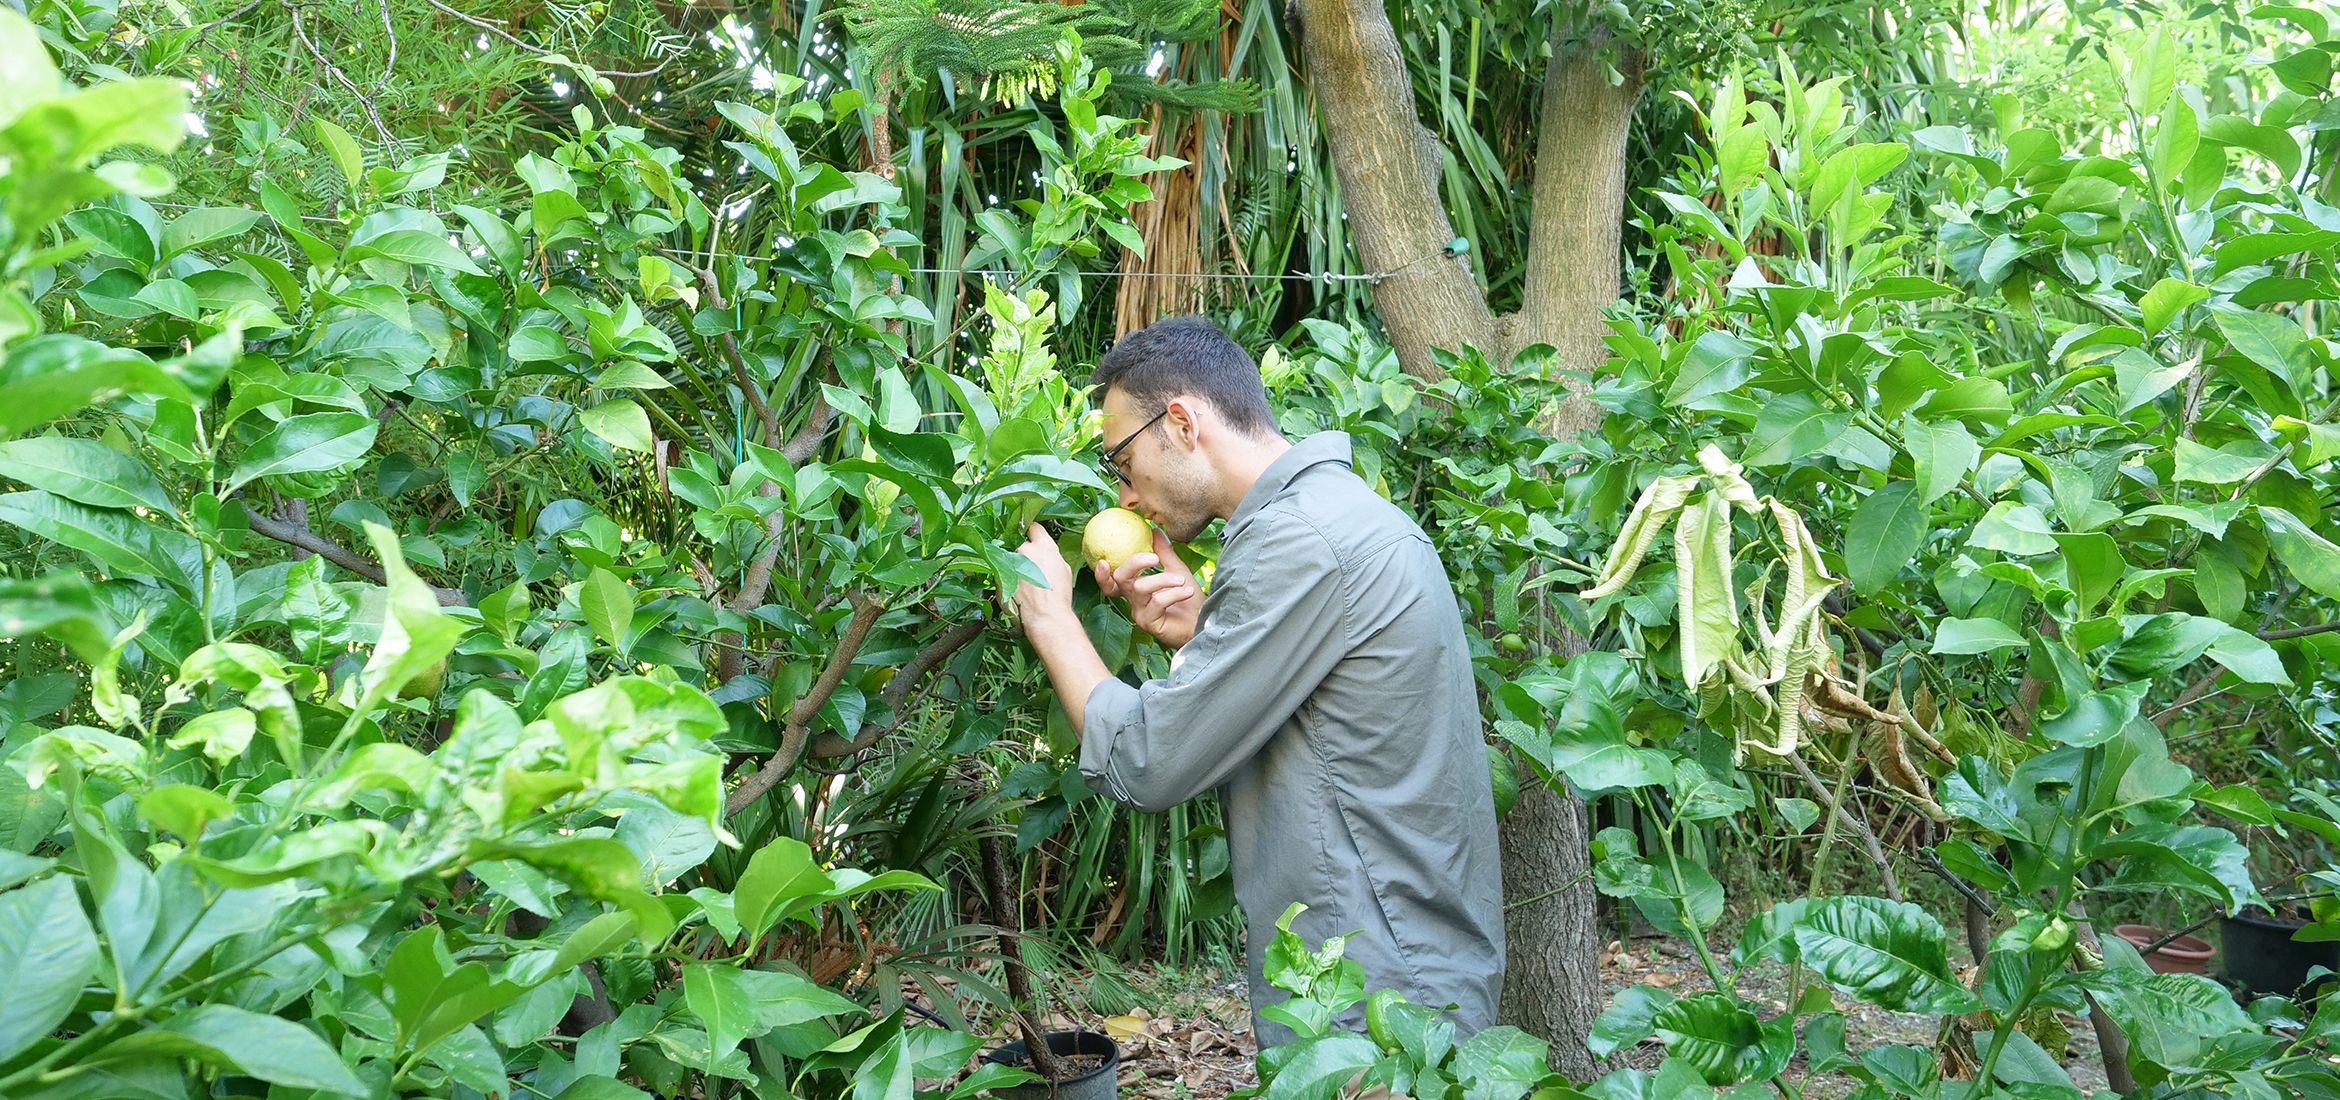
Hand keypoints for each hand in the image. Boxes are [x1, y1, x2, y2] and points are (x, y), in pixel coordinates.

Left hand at [1011, 523, 1076, 627]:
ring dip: (1014, 566)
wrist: (1045, 617)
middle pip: (1020, 544)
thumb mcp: (1064, 569)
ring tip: (1024, 582)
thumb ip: (1052, 556)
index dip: (1033, 533)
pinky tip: (1018, 591)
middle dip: (1024, 553)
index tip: (1032, 538)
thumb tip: (1045, 554)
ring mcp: (1009, 563)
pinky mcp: (998, 577)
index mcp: (1043, 546)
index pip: (1033, 527)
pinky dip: (1007, 579)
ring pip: (1009, 559)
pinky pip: (1001, 573)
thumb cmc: (1058, 596)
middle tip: (1030, 567)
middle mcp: (1024, 550)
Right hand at [1095, 527, 1199, 647]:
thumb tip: (1155, 530)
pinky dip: (1173, 593)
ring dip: (1162, 579)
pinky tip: (1188, 591)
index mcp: (1136, 589)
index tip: (1104, 560)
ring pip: (1140, 588)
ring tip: (1182, 580)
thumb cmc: (1190, 601)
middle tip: (1154, 557)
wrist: (1205, 622)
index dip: (1102, 573)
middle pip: (1120, 579)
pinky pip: (1156, 602)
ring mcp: (1140, 614)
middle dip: (1134, 563)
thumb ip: (1164, 553)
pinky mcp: (1150, 624)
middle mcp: (1134, 601)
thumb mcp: (1177, 571)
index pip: (1112, 581)